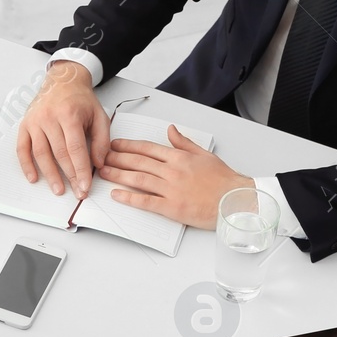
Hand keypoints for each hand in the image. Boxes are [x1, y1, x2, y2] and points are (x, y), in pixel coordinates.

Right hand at [16, 61, 108, 196]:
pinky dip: (26, 165)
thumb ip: (102, 140)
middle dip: (69, 176)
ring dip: (49, 174)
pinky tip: (33, 178)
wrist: (62, 80)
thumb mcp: (99, 115)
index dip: (80, 169)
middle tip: (77, 192)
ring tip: (58, 190)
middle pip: (59, 153)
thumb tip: (98, 164)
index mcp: (70, 114)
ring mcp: (35, 121)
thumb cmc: (81, 100)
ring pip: (41, 153)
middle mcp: (50, 117)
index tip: (85, 186)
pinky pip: (22, 148)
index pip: (75, 148)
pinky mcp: (25, 125)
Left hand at [100, 124, 253, 228]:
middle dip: (117, 158)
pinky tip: (116, 195)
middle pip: (138, 162)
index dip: (128, 146)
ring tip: (104, 172)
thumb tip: (171, 130)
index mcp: (179, 157)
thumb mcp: (203, 154)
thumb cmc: (223, 179)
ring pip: (138, 179)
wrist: (235, 200)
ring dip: (118, 174)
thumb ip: (184, 142)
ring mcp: (170, 189)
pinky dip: (129, 198)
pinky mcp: (172, 207)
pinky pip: (145, 201)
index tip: (115, 145)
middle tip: (101, 157)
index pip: (148, 148)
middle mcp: (172, 171)